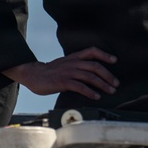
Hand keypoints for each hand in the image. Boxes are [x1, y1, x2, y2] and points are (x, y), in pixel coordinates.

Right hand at [3, 47, 118, 99]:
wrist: (32, 74)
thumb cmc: (49, 72)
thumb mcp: (64, 64)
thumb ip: (76, 67)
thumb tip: (91, 75)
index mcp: (73, 57)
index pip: (91, 51)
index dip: (104, 55)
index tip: (114, 60)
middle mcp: (72, 63)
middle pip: (95, 66)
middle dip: (108, 75)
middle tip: (116, 84)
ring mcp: (68, 72)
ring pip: (90, 76)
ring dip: (103, 84)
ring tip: (110, 91)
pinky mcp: (63, 82)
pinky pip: (80, 86)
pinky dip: (90, 92)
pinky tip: (96, 97)